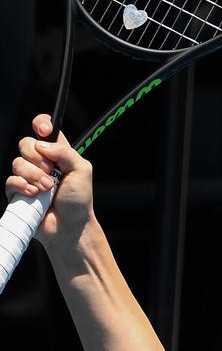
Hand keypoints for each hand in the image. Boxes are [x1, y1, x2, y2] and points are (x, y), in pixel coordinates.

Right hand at [5, 114, 94, 246]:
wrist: (70, 226)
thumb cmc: (78, 201)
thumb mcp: (82, 171)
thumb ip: (66, 152)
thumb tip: (43, 143)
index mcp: (57, 153)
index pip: (43, 128)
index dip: (41, 124)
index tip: (44, 131)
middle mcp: (40, 162)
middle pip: (26, 143)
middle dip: (38, 158)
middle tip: (51, 173)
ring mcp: (27, 177)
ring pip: (17, 163)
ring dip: (34, 176)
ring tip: (47, 189)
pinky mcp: (18, 192)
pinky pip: (11, 180)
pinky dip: (23, 186)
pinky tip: (35, 195)